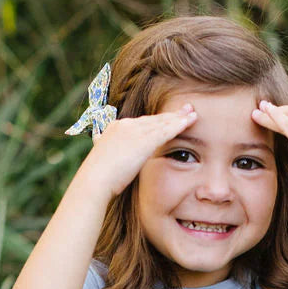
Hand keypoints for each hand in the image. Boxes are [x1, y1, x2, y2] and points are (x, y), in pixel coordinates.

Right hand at [77, 104, 199, 198]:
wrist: (94, 180)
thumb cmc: (97, 179)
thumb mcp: (103, 164)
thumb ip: (111, 160)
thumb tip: (112, 165)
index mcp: (115, 129)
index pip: (141, 123)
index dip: (156, 121)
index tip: (166, 119)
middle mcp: (125, 125)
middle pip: (153, 119)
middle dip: (170, 115)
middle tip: (186, 108)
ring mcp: (134, 131)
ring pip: (162, 122)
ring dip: (179, 117)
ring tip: (192, 113)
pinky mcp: (143, 141)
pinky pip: (166, 130)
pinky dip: (179, 124)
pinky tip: (190, 121)